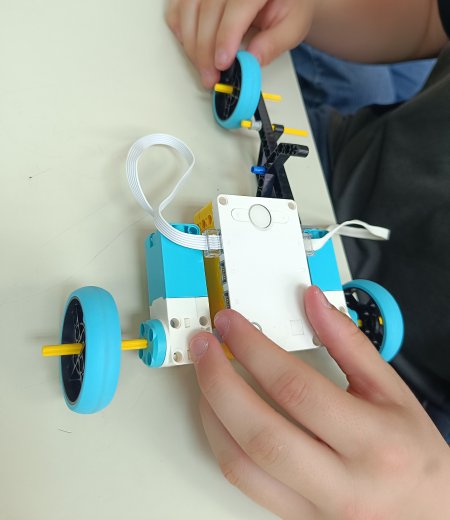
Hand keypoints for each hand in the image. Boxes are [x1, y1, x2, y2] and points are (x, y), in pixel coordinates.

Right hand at [166, 0, 313, 87]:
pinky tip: (191, 46)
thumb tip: (249, 61)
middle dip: (206, 47)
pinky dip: (181, 26)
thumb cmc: (290, 7)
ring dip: (192, 42)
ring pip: (191, 3)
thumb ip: (273, 45)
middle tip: (211, 75)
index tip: (222, 62)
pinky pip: (181, 0)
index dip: (227, 33)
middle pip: (211, 3)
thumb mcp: (293, 30)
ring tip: (203, 68)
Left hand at [189, 286, 449, 518]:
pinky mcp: (295, 517)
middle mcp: (342, 482)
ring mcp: (314, 508)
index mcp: (373, 441)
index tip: (232, 324)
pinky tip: (218, 412)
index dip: (255, 349)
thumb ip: (349, 343)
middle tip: (204, 346)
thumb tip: (312, 302)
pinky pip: (244, 482)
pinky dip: (221, 442)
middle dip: (219, 381)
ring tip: (205, 374)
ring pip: (242, 464)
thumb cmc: (413, 453)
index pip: (296, 388)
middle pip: (261, 432)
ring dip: (211, 413)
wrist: (430, 514)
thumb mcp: (392, 390)